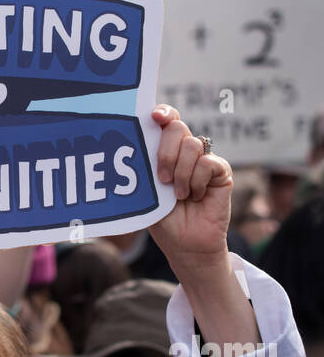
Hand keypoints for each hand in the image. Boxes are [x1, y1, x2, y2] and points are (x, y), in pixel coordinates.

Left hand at [148, 105, 232, 270]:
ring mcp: (204, 159)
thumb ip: (146, 165)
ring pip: (191, 145)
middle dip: (165, 152)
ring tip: (179, 195)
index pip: (166, 119)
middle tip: (162, 179)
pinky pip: (207, 162)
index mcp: (165, 150)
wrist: (186, 244)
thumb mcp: (148, 190)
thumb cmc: (163, 218)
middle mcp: (185, 151)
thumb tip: (136, 141)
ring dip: (181, 173)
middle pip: (177, 127)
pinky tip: (195, 196)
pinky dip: (196, 181)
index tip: (154, 117)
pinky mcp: (220, 171)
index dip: (163, 112)